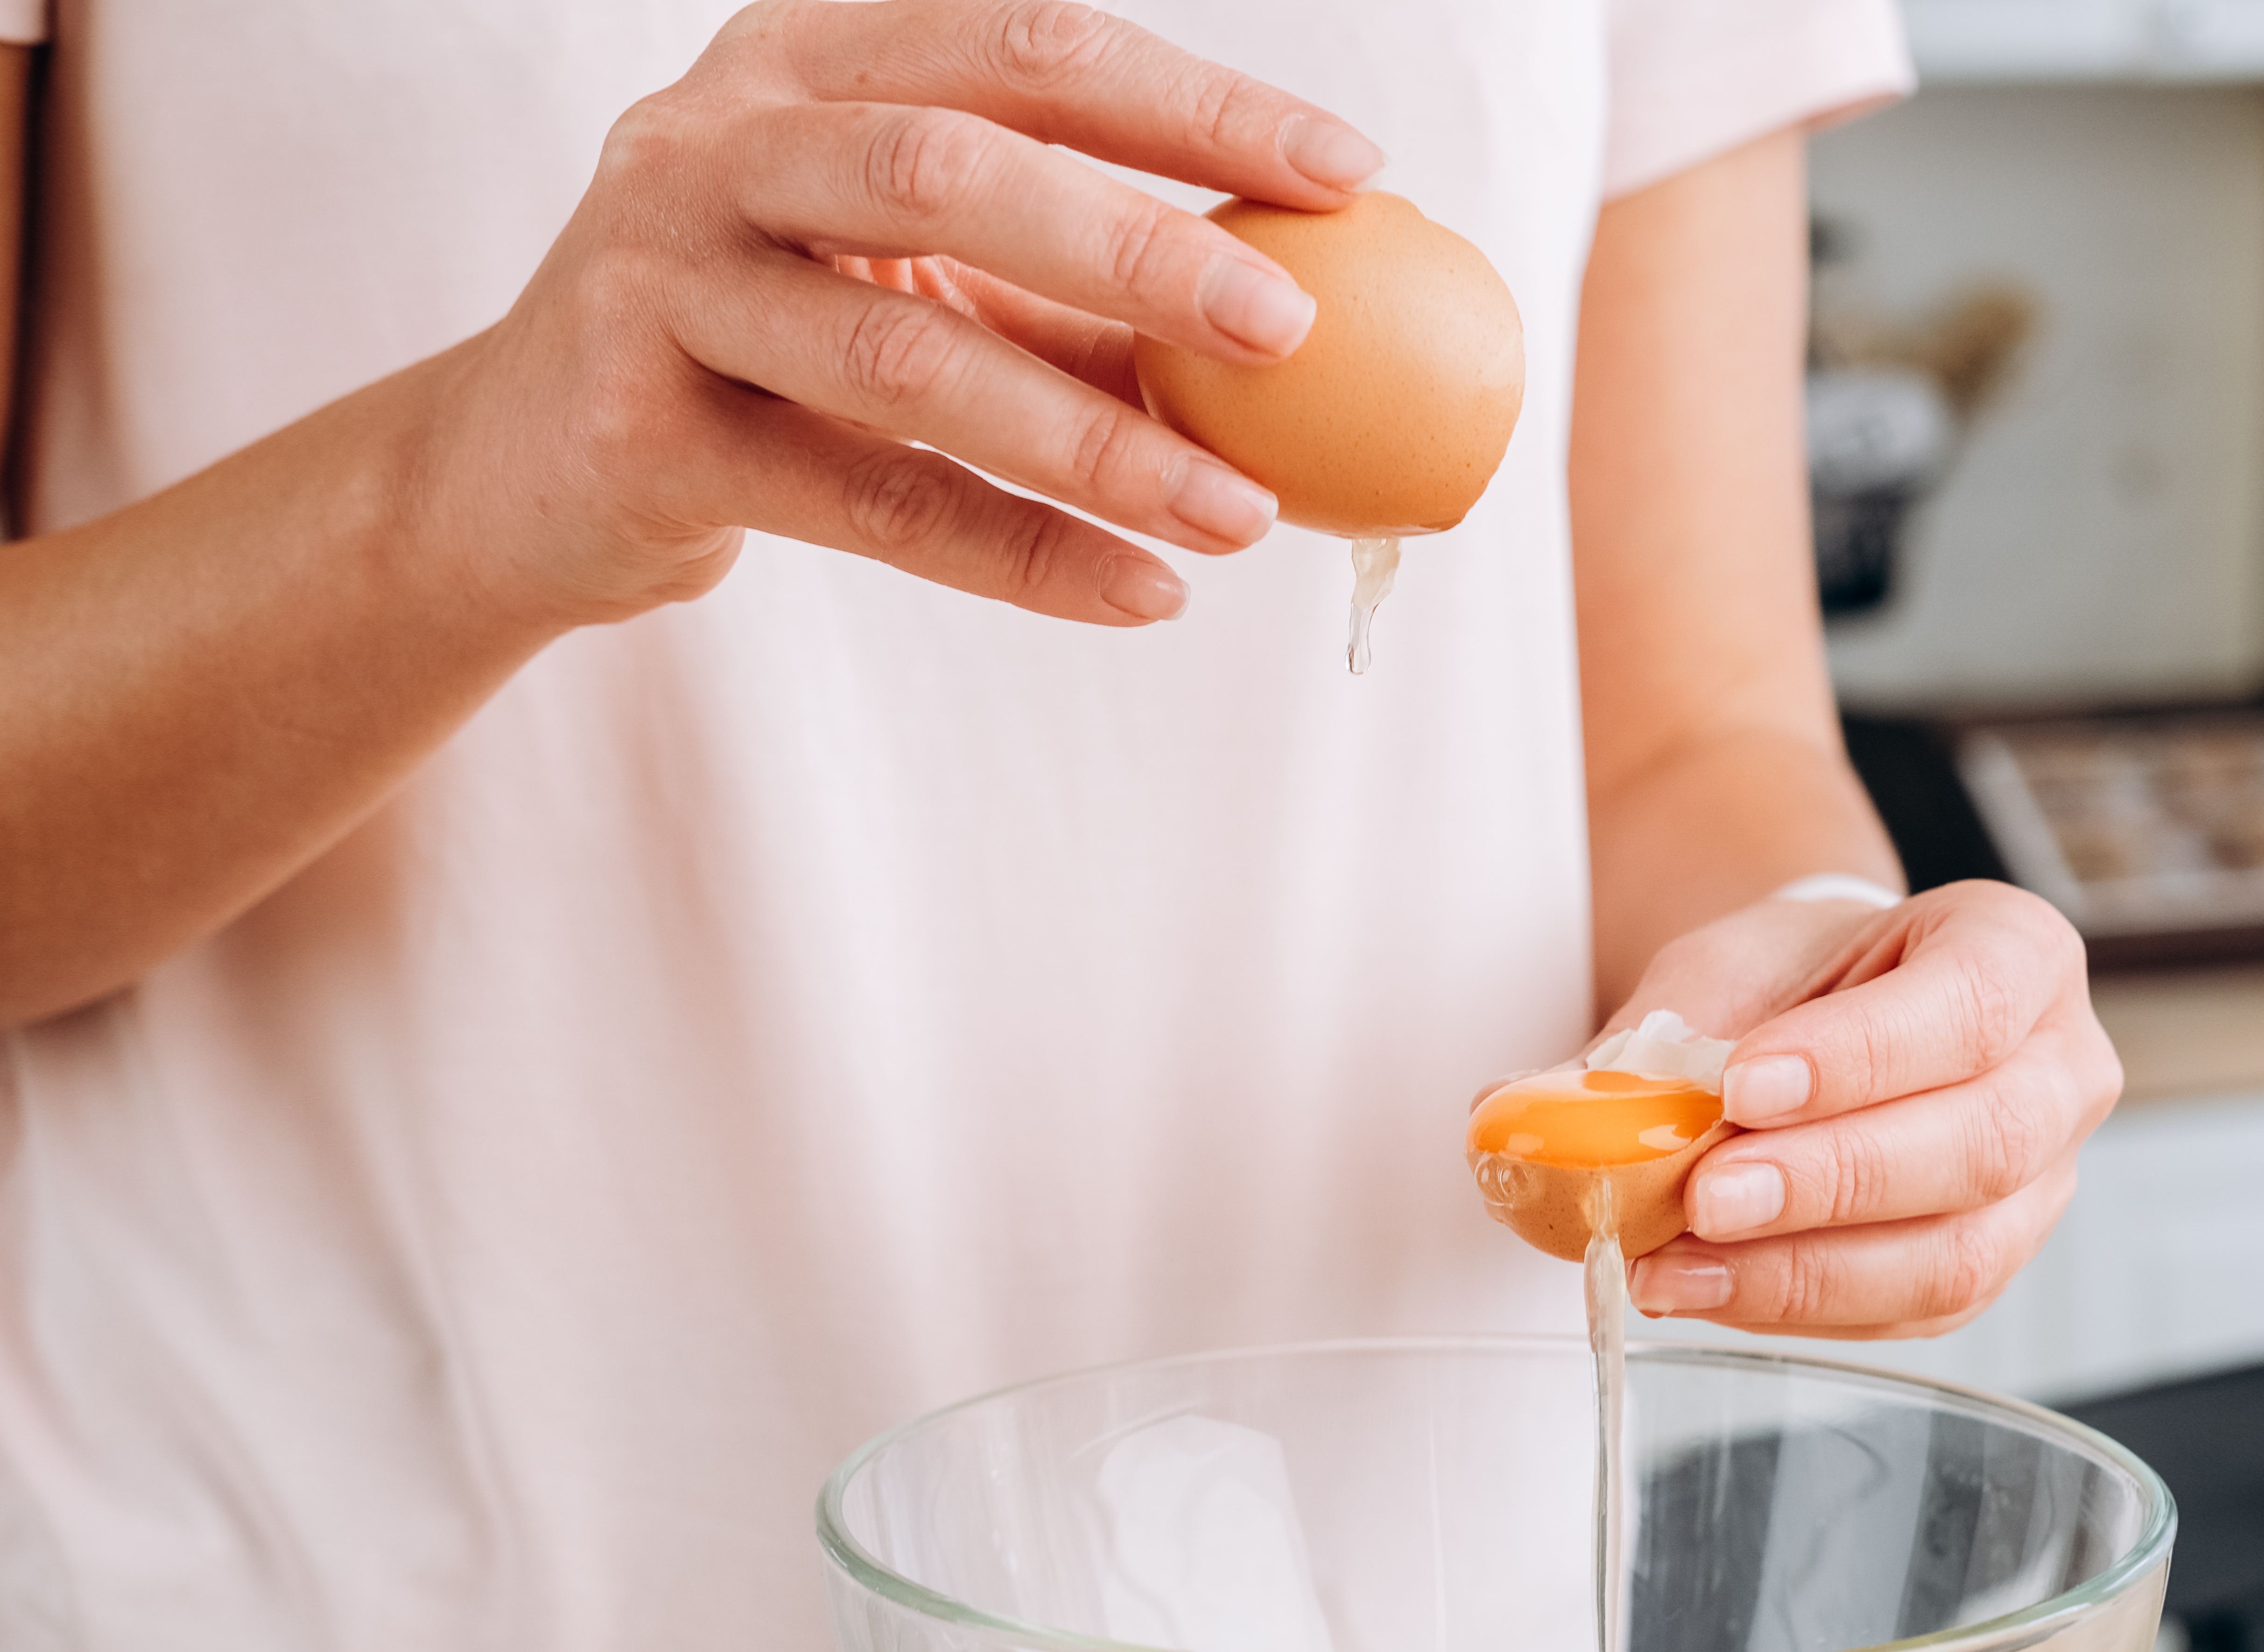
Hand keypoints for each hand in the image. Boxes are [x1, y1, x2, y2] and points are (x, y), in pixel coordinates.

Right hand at [423, 0, 1381, 635]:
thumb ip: (1063, 287)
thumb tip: (1294, 336)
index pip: (1025, 52)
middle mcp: (714, 141)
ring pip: (907, 355)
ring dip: (1094, 441)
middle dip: (1136, 248)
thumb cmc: (765, 352)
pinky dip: (1016, 554)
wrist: (526, 468)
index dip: (1193, 106)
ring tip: (1240, 512)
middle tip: (1292, 330)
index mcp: (802, 61)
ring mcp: (658, 280)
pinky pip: (866, 501)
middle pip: (951, 167)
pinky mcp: (640, 432)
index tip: (1344, 173)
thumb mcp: (907, 280)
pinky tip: (1138, 593)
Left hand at [1615, 880, 2120, 1338]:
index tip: (1742, 1086)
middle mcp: (2061, 1069)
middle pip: (1982, 1142)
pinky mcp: (1988, 1263)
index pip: (1969, 1005)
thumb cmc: (1796, 984)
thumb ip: (1657, 1040)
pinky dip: (1798, 1307)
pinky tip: (1704, 1289)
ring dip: (1804, 1270)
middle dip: (1831, 1180)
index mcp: (2018, 952)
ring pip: (1957, 1253)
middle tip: (1706, 1196)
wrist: (1820, 1020)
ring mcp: (2041, 1181)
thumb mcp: (1726, 970)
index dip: (1860, 1057)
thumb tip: (1539, 1114)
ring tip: (1677, 1266)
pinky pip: (1914, 1312)